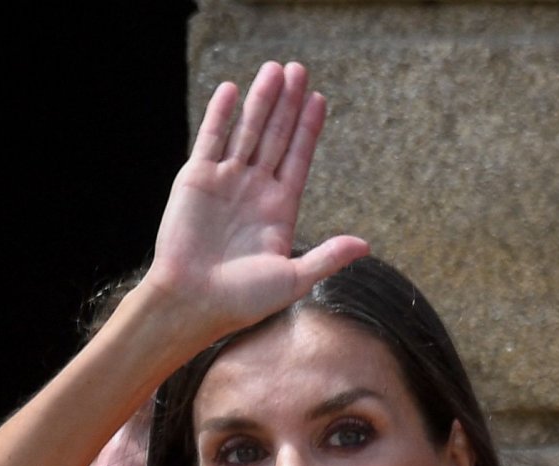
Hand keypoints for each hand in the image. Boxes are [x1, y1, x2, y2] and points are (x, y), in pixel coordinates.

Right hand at [148, 60, 367, 341]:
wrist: (192, 302)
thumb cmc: (242, 300)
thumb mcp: (293, 280)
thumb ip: (328, 257)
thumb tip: (365, 245)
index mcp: (278, 211)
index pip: (298, 159)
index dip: (309, 129)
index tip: (319, 99)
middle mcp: (254, 191)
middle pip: (275, 137)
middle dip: (288, 104)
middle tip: (299, 70)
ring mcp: (225, 182)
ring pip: (247, 131)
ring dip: (260, 100)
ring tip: (274, 70)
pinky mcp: (197, 179)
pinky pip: (211, 138)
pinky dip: (220, 114)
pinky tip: (232, 89)